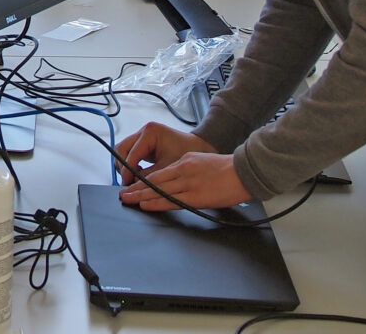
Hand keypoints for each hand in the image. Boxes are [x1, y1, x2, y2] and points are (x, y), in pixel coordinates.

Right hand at [115, 121, 211, 184]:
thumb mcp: (168, 167)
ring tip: (132, 180)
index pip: (131, 153)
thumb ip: (150, 176)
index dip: (127, 170)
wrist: (199, 147)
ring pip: (124, 151)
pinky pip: (131, 154)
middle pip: (122, 148)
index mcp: (150, 132)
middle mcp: (144, 131)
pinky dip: (131, 165)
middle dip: (123, 167)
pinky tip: (138, 175)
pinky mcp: (144, 143)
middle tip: (127, 182)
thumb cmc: (187, 153)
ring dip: (125, 166)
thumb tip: (135, 185)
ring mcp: (143, 136)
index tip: (127, 183)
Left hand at [119, 149, 248, 211]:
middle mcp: (183, 170)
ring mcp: (188, 184)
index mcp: (185, 161)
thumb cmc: (227, 168)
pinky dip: (156, 202)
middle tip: (123, 193)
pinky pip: (171, 200)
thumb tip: (176, 179)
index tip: (133, 184)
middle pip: (154, 180)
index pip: (159, 172)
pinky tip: (145, 205)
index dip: (144, 179)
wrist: (243, 171)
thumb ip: (187, 169)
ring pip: (158, 190)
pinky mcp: (195, 196)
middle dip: (136, 187)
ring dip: (141, 196)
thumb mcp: (202, 162)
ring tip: (128, 200)